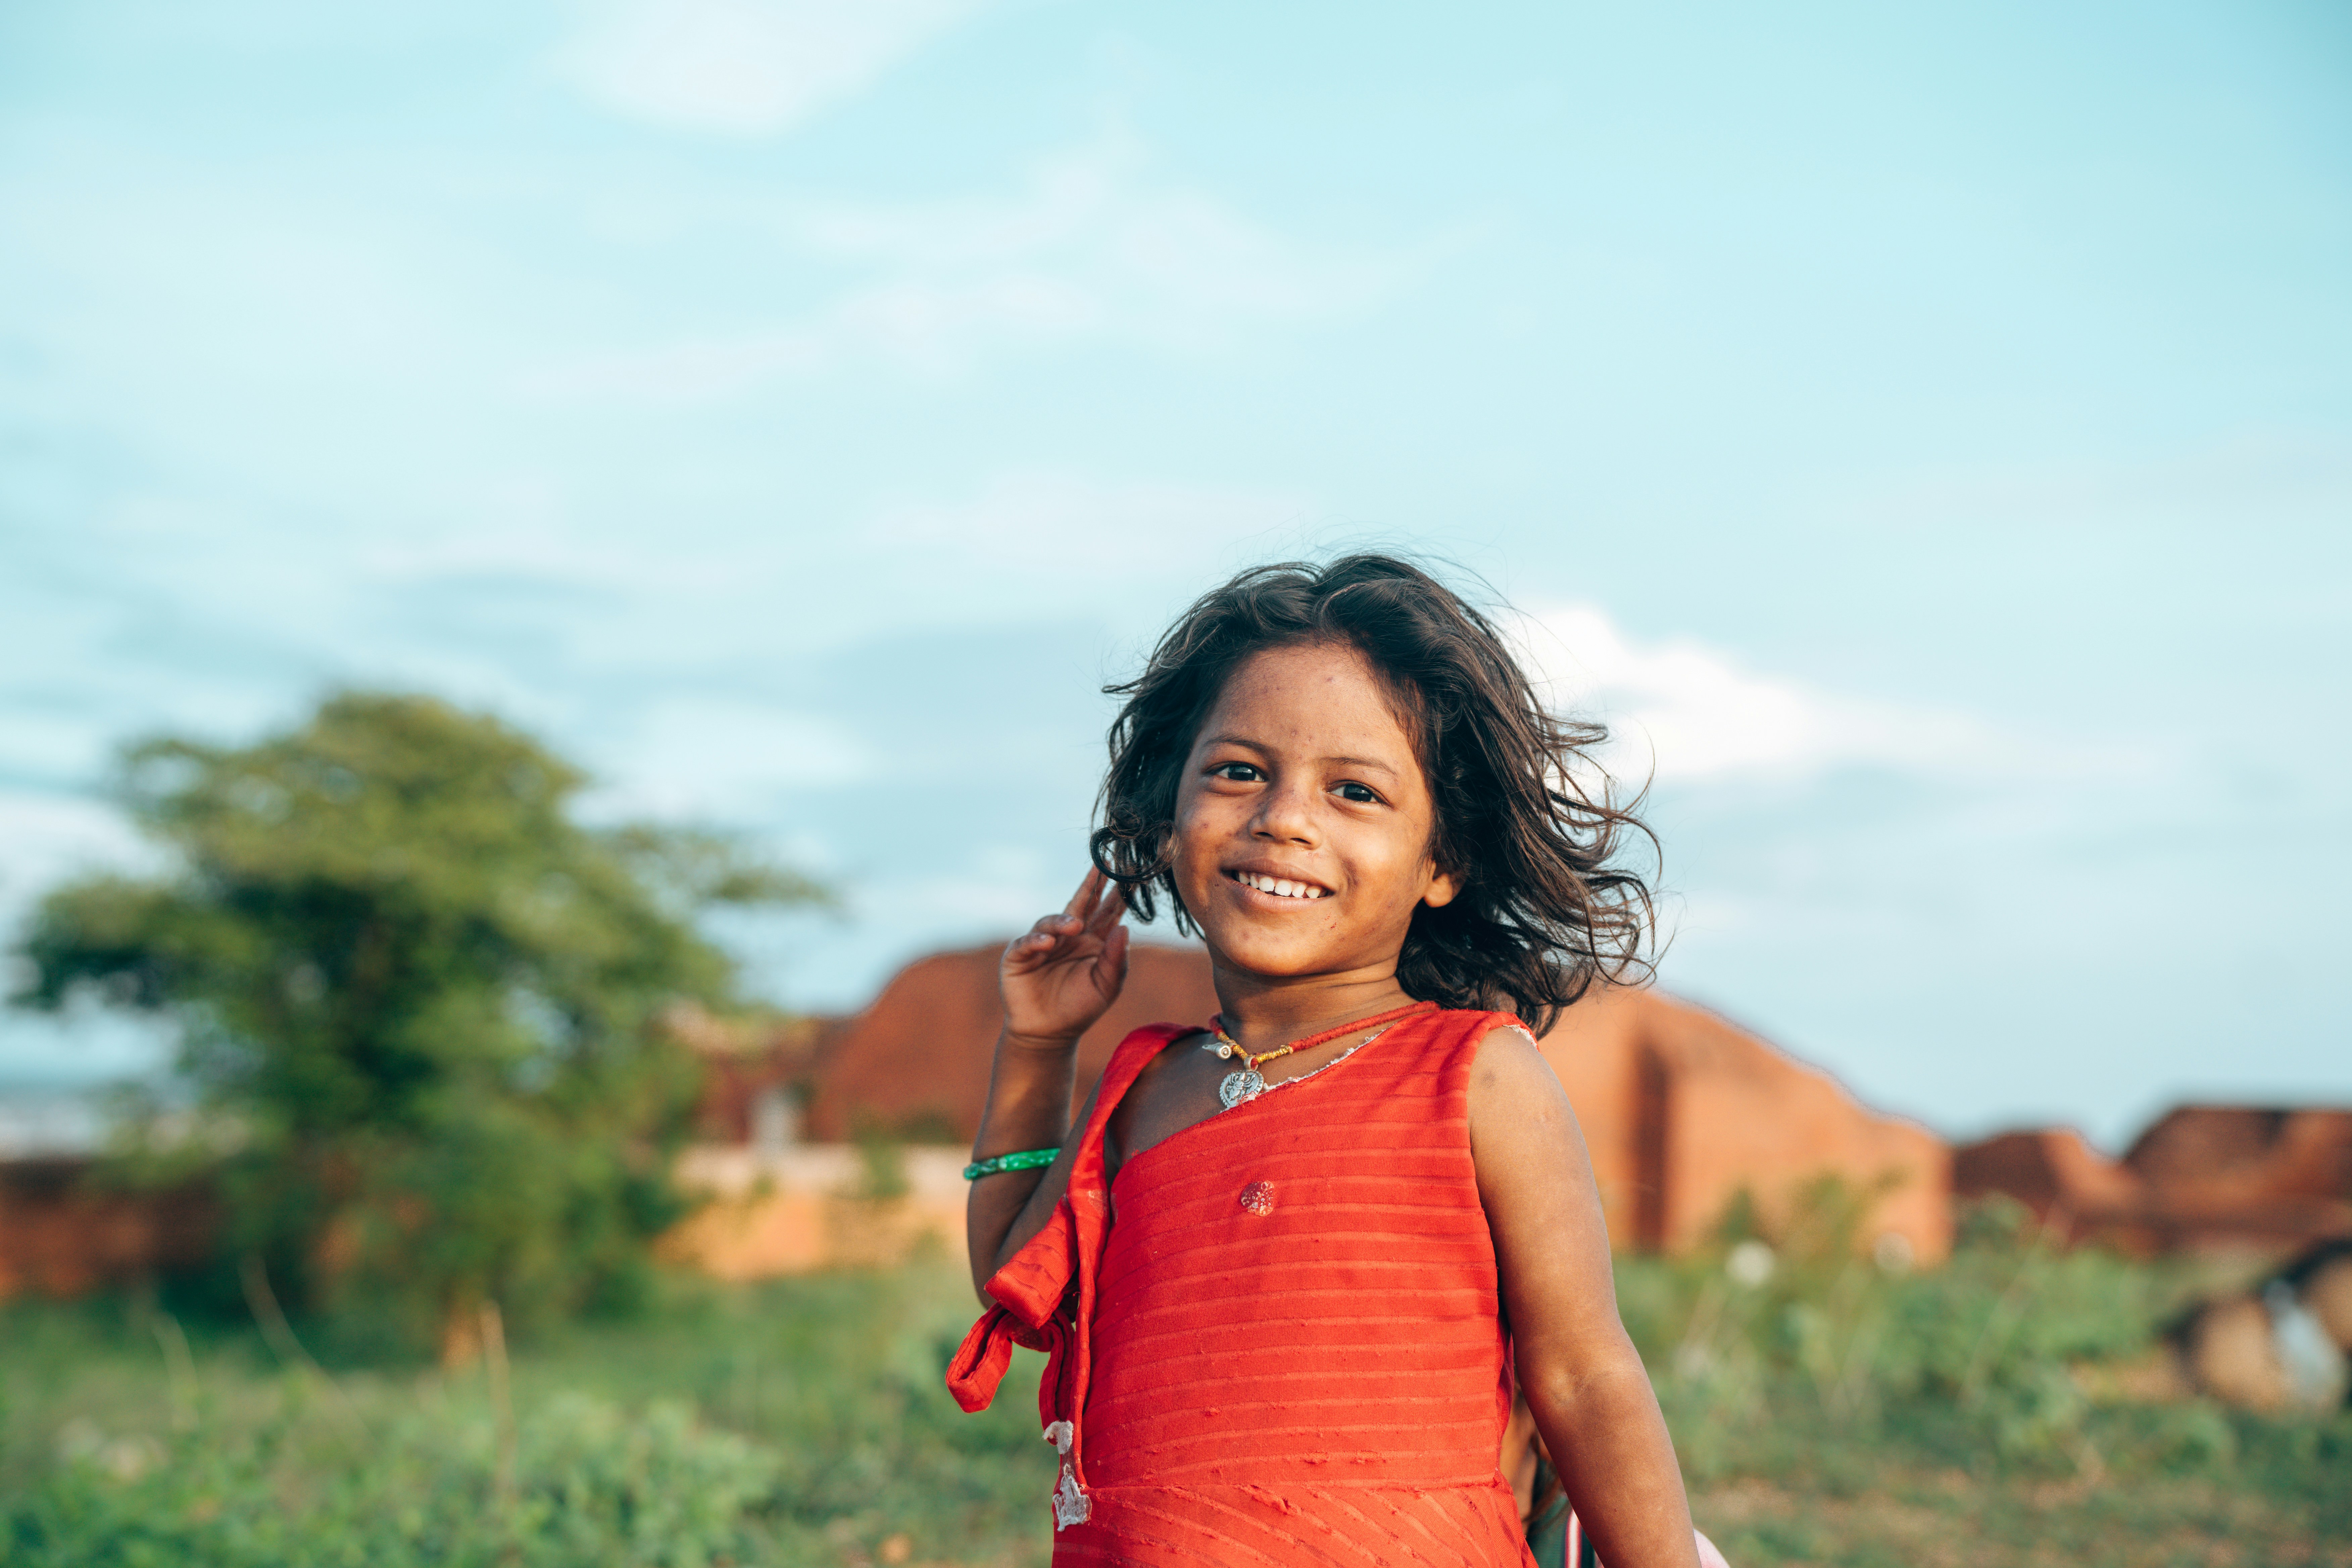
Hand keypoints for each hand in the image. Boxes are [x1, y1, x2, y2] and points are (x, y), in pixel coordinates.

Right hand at [1000, 867, 1129, 1046]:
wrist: (1049, 1035)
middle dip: (1092, 884)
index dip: (1117, 894)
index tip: (1131, 873)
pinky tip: (1047, 944)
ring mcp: (1042, 943)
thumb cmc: (1080, 1008)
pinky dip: (1036, 940)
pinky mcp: (1019, 956)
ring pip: (1052, 920)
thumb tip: (1126, 927)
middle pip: (1081, 904)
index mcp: (1093, 941)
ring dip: (1063, 920)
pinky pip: (1027, 942)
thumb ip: (1116, 959)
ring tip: (1075, 926)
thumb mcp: (1106, 986)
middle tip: (1103, 864)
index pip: (1107, 912)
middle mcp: (1068, 936)